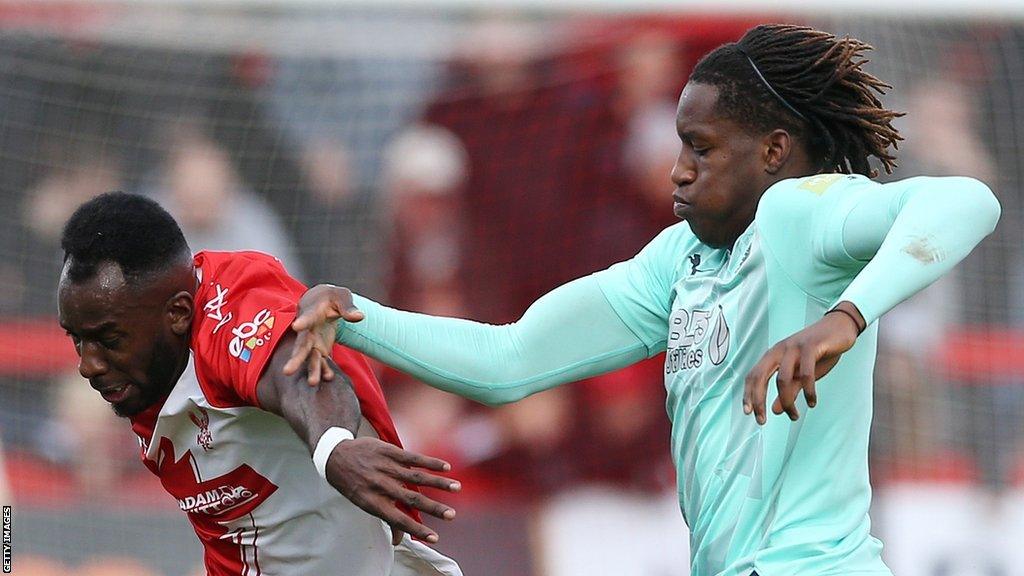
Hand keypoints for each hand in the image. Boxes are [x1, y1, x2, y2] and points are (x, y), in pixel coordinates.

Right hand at [284, 284, 364, 385]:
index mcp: (312, 314)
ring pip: (310, 358)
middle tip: (286, 371)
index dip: (302, 322)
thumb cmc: (332, 297)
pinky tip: (329, 378)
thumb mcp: (341, 297)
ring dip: (312, 370)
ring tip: (313, 383)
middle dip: (296, 358)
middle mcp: (308, 331)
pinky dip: (324, 369)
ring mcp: (312, 342)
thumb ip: (348, 307)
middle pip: (301, 346)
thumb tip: (359, 316)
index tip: (296, 326)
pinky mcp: (319, 349)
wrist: (321, 302)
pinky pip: (321, 361)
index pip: (307, 318)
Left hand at [326, 437, 460, 544]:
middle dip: (434, 508)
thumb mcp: (363, 503)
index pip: (399, 520)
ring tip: (457, 488)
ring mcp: (386, 468)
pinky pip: (413, 458)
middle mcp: (381, 486)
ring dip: (439, 483)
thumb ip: (385, 518)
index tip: (435, 538)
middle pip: (412, 499)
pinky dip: (430, 463)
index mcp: (374, 502)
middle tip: (452, 515)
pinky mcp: (390, 452)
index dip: (417, 529)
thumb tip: (397, 541)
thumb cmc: (353, 484)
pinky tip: (446, 467)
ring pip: (417, 477)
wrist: (336, 455)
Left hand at [742, 302, 863, 424]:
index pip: (753, 375)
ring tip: (794, 416)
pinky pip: (805, 373)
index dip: (748, 394)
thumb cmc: (818, 352)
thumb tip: (774, 410)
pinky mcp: (811, 346)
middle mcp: (779, 350)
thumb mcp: (801, 373)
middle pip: (760, 376)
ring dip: (787, 401)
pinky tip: (812, 403)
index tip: (747, 413)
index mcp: (773, 355)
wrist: (840, 327)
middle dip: (758, 399)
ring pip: (783, 378)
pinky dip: (808, 391)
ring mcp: (794, 347)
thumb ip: (789, 390)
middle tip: (762, 420)